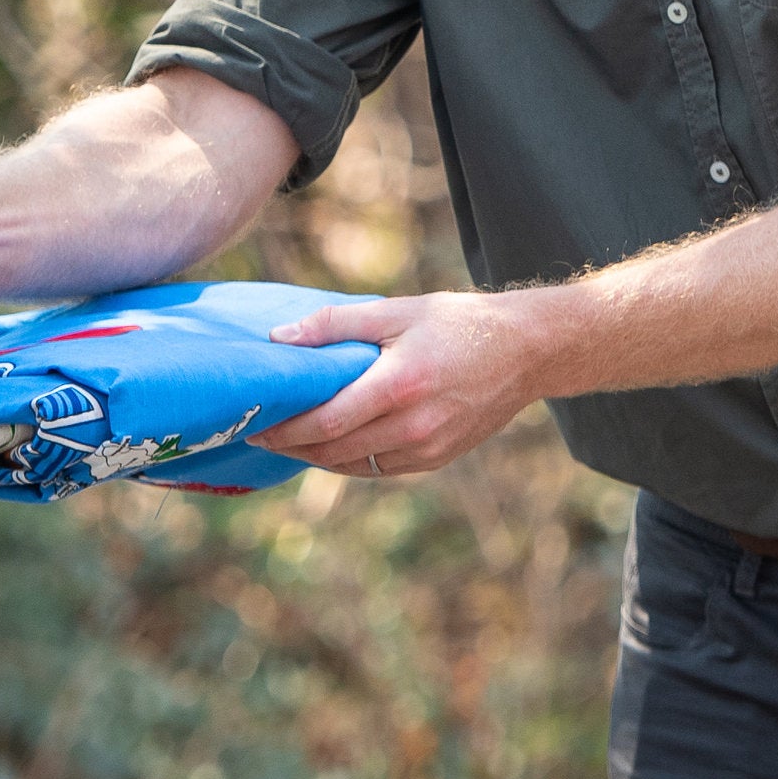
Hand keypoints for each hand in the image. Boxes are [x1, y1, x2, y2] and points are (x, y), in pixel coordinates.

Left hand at [251, 291, 539, 476]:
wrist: (524, 351)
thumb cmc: (456, 323)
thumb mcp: (395, 311)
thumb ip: (334, 325)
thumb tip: (279, 338)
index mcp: (398, 386)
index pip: (325, 422)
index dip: (284, 430)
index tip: (253, 425)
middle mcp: (413, 426)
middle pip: (333, 451)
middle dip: (291, 447)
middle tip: (258, 435)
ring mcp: (427, 448)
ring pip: (354, 466)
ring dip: (317, 458)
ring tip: (287, 441)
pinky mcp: (437, 459)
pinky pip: (380, 467)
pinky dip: (350, 460)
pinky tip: (331, 444)